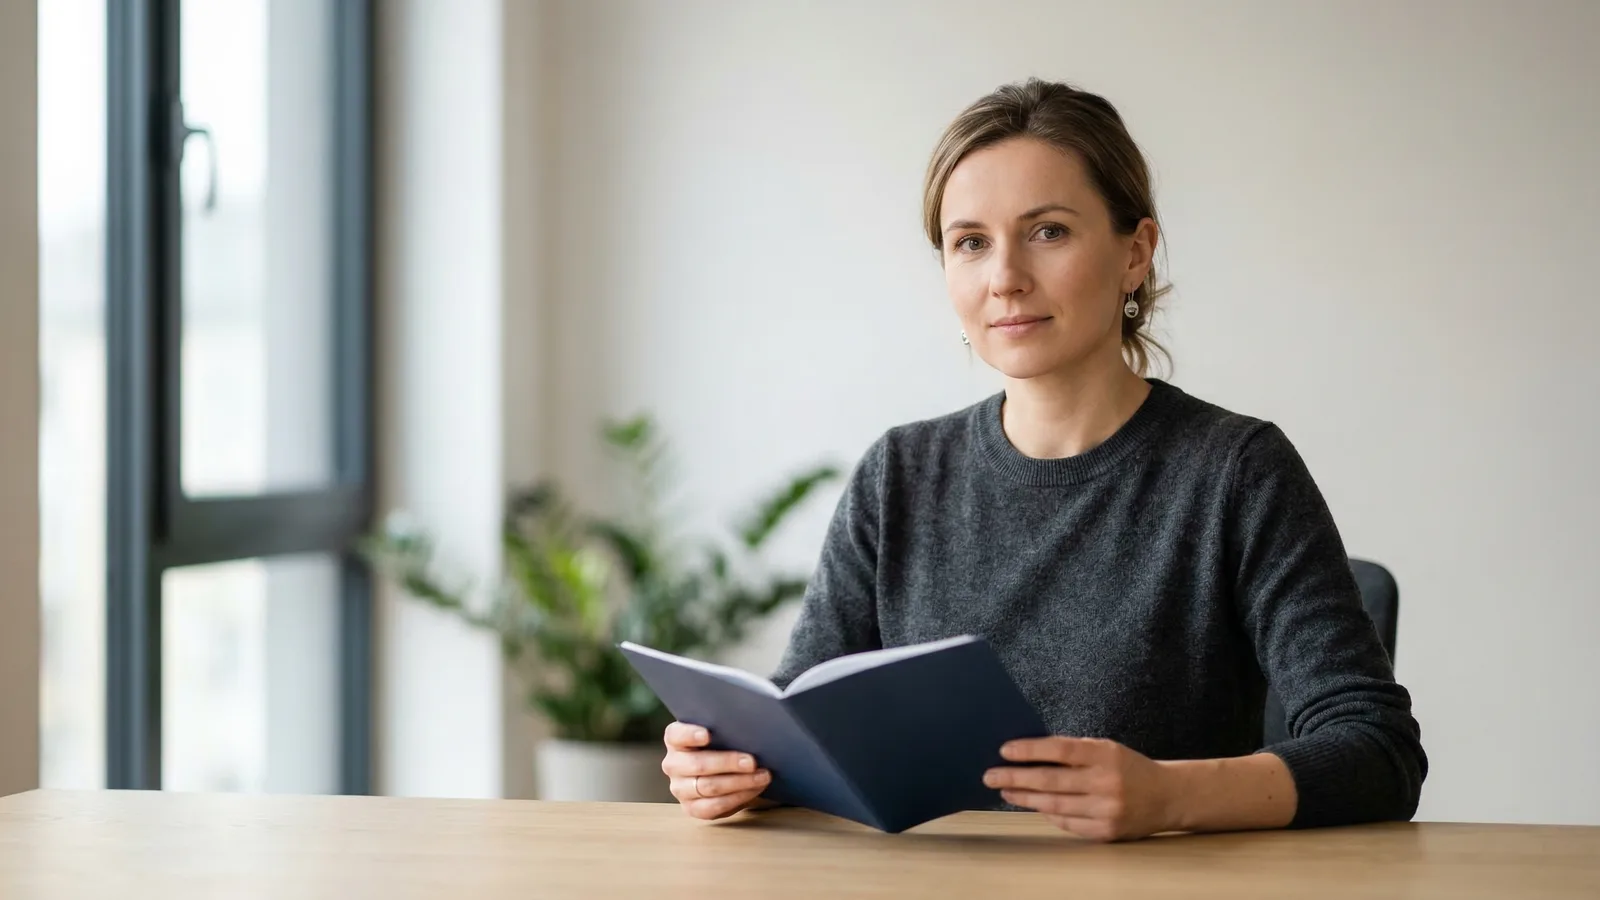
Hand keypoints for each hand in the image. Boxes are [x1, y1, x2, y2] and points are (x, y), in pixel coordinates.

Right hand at [661, 721, 771, 819]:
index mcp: (675, 739)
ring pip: (708, 787)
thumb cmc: (722, 745)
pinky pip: (713, 806)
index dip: (690, 734)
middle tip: (752, 762)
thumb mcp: (720, 733)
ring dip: (739, 782)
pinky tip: (754, 789)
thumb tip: (749, 727)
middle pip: (697, 764)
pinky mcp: (691, 808)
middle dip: (728, 762)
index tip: (707, 735)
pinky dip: (737, 798)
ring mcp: (679, 788)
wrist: (723, 772)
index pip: (676, 735)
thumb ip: (725, 729)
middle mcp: (673, 764)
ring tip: (762, 776)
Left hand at [984, 736, 1176, 841]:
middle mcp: (1106, 783)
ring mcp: (1106, 810)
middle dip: (1015, 778)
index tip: (1004, 750)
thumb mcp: (1106, 749)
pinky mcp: (1106, 832)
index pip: (1060, 749)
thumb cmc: (1129, 767)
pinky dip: (1048, 814)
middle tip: (990, 775)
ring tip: (1005, 790)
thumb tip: (1028, 754)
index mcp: (1106, 755)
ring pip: (1054, 806)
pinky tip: (1033, 805)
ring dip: (1025, 798)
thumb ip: (1073, 752)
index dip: (1030, 750)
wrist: (1169, 797)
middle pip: (1051, 781)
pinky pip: (1067, 823)